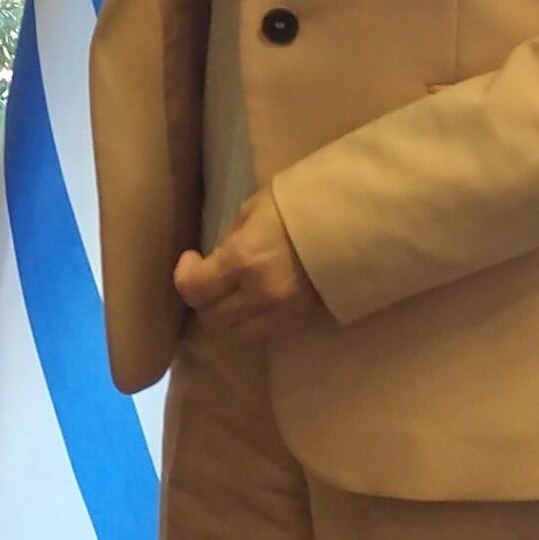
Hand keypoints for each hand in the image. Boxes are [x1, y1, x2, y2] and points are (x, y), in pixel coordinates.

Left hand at [172, 187, 325, 336]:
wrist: (355, 224)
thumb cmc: (301, 205)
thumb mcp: (254, 209)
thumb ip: (231, 238)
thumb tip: (217, 259)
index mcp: (242, 259)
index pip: (193, 289)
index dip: (184, 275)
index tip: (191, 259)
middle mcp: (258, 293)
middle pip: (210, 318)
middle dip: (204, 298)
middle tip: (211, 277)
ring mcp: (281, 312)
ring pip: (235, 334)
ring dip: (227, 315)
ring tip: (234, 293)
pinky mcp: (299, 321)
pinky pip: (262, 334)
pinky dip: (252, 321)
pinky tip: (257, 300)